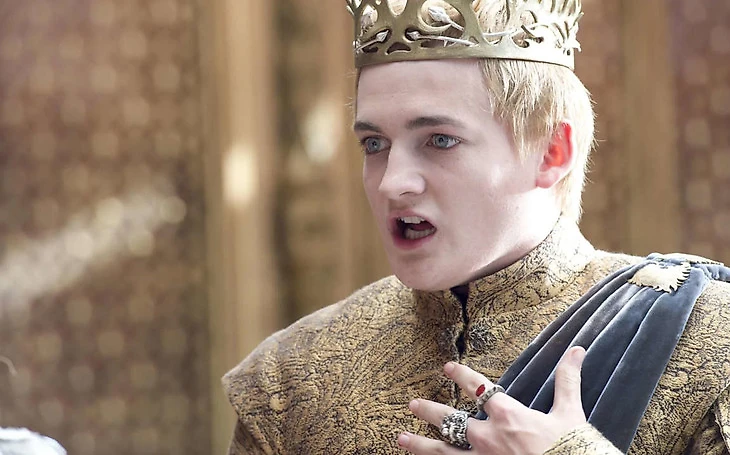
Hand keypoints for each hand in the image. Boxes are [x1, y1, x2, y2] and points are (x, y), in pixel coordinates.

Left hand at [398, 346, 586, 453]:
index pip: (478, 388)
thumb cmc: (573, 448)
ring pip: (443, 452)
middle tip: (412, 405)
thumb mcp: (570, 413)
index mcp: (508, 416)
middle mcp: (488, 437)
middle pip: (451, 421)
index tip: (447, 367)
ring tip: (400, 438)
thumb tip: (576, 350)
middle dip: (430, 412)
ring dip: (420, 445)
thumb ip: (567, 380)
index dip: (461, 375)